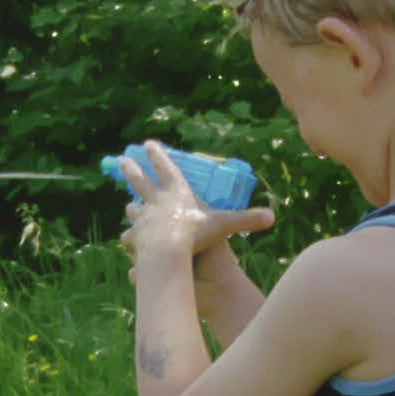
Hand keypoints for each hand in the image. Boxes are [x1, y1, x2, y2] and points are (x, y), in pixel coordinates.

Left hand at [119, 140, 274, 271]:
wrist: (167, 252)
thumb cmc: (195, 234)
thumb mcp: (223, 225)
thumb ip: (245, 220)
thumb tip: (272, 217)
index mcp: (176, 191)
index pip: (165, 167)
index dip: (158, 155)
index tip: (148, 143)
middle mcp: (155, 200)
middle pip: (139, 180)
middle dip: (131, 169)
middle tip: (122, 160)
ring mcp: (142, 217)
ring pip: (133, 209)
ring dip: (133, 208)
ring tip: (130, 208)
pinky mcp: (135, 235)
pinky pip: (131, 235)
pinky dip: (132, 237)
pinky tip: (130, 241)